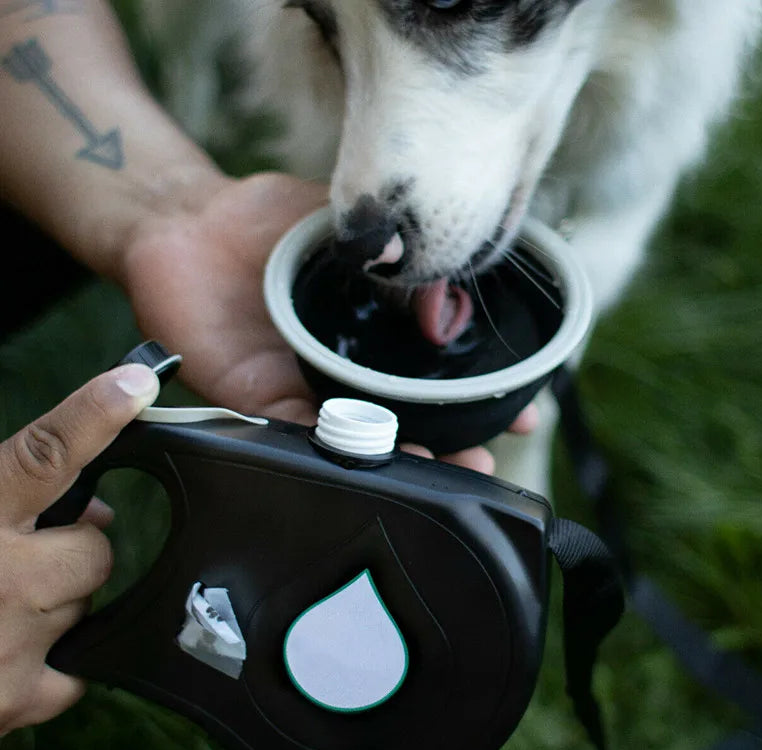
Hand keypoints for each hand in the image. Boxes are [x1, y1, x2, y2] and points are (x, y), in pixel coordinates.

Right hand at [0, 364, 158, 734]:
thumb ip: (3, 493)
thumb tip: (83, 501)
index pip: (45, 453)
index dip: (95, 414)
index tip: (136, 384)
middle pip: (95, 549)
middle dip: (71, 552)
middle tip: (24, 559)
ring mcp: (11, 642)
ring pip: (87, 604)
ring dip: (57, 603)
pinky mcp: (17, 697)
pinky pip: (79, 667)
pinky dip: (54, 661)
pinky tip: (8, 656)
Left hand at [120, 171, 535, 473]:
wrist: (187, 221)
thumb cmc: (272, 217)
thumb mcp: (353, 225)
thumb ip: (401, 261)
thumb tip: (454, 309)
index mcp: (374, 331)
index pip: (438, 372)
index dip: (483, 394)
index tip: (527, 408)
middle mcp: (344, 366)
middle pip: (408, 418)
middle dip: (452, 444)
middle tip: (487, 461)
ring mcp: (303, 385)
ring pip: (361, 436)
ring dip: (402, 458)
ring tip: (442, 471)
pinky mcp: (255, 398)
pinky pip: (296, 432)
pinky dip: (333, 448)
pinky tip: (372, 458)